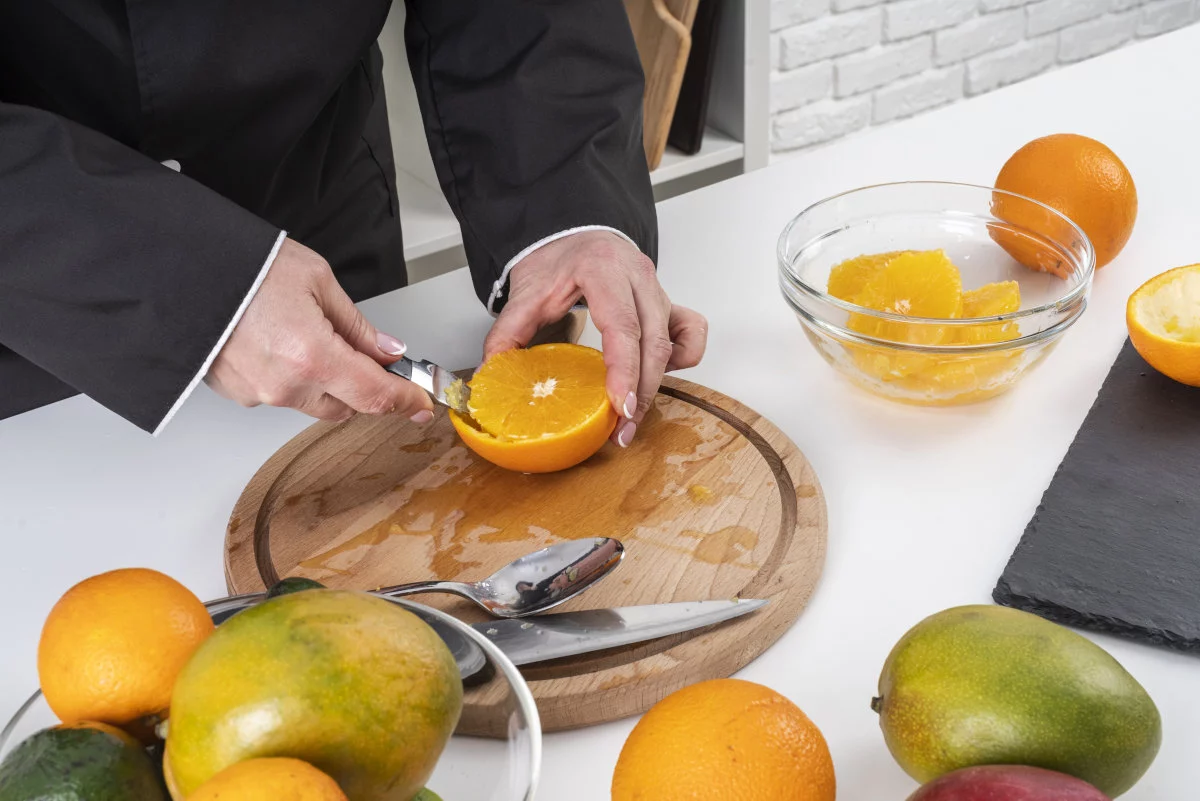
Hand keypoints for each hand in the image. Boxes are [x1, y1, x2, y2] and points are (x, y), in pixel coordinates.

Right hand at [206, 238, 433, 422]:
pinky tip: (274, 342)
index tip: (420, 404)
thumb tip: (387, 350)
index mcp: (313, 355)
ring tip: (301, 333)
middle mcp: (286, 385)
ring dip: (321, 380)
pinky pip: (278, 393)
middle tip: (355, 349)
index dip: (404, 401)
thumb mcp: (317, 281)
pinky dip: (287, 375)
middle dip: (359, 384)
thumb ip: (356, 324)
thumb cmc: (242, 266)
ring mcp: (258, 394)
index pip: (374, 395)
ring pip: (311, 401)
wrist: (179, 270)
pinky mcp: (237, 393)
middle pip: (345, 405)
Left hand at [484, 231, 706, 445]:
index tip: (620, 406)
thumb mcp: (527, 291)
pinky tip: (655, 374)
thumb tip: (492, 374)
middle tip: (623, 429)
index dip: (624, 370)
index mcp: (603, 270)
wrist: (575, 231)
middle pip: (653, 342)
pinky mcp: (669, 300)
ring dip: (656, 385)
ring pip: (671, 342)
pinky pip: (691, 332)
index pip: (622, 325)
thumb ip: (507, 331)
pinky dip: (680, 357)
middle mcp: (638, 277)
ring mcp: (658, 289)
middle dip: (641, 392)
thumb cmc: (557, 259)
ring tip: (631, 415)